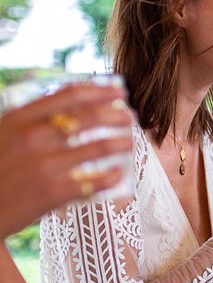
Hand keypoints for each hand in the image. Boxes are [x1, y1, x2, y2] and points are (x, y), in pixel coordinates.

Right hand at [0, 82, 132, 235]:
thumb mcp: (4, 135)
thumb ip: (32, 120)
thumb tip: (74, 107)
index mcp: (20, 118)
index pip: (70, 95)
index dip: (102, 90)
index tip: (120, 90)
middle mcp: (32, 137)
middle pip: (91, 117)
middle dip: (118, 115)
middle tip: (130, 117)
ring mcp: (44, 165)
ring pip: (102, 146)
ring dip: (123, 142)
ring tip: (129, 143)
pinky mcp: (54, 191)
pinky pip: (97, 180)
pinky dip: (113, 175)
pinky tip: (119, 174)